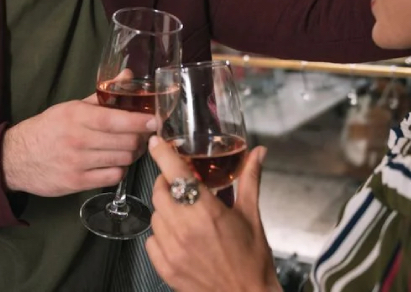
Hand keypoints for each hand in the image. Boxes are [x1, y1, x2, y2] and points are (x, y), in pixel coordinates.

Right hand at [2, 95, 155, 195]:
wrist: (15, 158)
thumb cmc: (50, 128)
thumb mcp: (73, 106)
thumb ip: (103, 93)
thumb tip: (129, 75)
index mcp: (77, 116)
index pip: (115, 119)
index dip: (139, 121)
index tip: (155, 120)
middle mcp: (78, 139)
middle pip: (125, 142)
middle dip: (141, 138)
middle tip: (145, 134)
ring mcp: (77, 163)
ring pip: (122, 159)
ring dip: (133, 154)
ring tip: (132, 147)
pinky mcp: (76, 183)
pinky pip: (112, 177)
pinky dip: (120, 169)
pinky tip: (116, 162)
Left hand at [146, 136, 280, 291]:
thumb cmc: (252, 258)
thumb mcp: (251, 214)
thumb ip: (250, 179)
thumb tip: (258, 153)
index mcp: (206, 211)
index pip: (175, 173)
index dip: (163, 154)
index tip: (157, 142)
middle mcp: (184, 228)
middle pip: (160, 191)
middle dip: (167, 181)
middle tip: (181, 180)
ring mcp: (172, 250)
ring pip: (155, 215)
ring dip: (165, 207)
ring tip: (184, 209)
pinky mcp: (165, 268)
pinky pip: (151, 241)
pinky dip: (161, 232)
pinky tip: (178, 233)